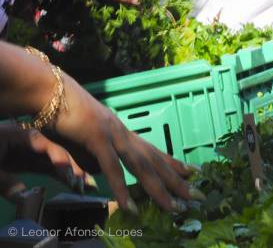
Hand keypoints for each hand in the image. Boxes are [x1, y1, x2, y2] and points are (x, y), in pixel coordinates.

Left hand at [0, 124, 90, 193]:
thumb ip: (5, 181)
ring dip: (71, 175)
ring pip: (56, 164)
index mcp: (24, 135)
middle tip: (88, 185)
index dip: (61, 163)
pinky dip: (61, 177)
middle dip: (74, 170)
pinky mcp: (27, 162)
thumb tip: (24, 197)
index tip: (71, 178)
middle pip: (58, 155)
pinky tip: (74, 185)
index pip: (49, 147)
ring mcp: (31, 152)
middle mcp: (33, 142)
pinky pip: (48, 169)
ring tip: (88, 188)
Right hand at [49, 72, 193, 212]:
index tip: (194, 173)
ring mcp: (112, 135)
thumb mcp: (81, 142)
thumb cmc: (63, 116)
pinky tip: (130, 206)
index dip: (173, 163)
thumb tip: (95, 178)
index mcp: (122, 133)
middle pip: (154, 161)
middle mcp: (123, 133)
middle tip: (197, 196)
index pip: (154, 151)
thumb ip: (91, 161)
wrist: (49, 91)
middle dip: (176, 180)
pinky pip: (112, 168)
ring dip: (158, 188)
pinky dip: (121, 188)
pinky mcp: (97, 138)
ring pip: (141, 166)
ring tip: (174, 207)